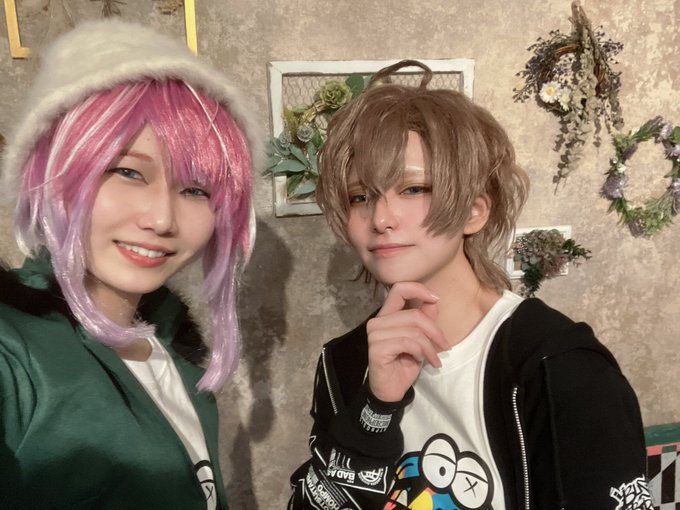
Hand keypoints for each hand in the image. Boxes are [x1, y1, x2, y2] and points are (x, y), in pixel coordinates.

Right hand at [366, 282, 447, 401]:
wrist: (391, 390)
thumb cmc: (404, 363)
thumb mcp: (420, 339)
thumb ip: (425, 319)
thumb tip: (433, 300)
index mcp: (386, 315)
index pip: (399, 288)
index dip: (418, 289)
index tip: (435, 299)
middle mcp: (377, 322)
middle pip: (414, 314)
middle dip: (434, 331)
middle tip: (444, 346)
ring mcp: (375, 335)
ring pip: (413, 331)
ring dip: (429, 346)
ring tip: (435, 358)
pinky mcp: (377, 348)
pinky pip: (407, 343)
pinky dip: (420, 352)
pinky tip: (421, 361)